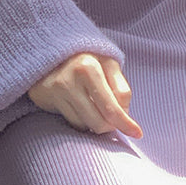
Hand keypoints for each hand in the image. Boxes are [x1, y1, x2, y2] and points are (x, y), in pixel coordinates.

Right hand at [27, 52, 141, 138]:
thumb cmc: (87, 59)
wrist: (53, 51)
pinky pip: (73, 123)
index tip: (137, 133)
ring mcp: (58, 91)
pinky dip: (83, 121)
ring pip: (87, 125)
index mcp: (90, 68)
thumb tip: (125, 115)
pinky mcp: (48, 99)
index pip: (113, 106)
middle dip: (111, 126)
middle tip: (115, 122)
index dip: (126, 122)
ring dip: (97, 124)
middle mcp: (72, 80)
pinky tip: (84, 109)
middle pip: (101, 121)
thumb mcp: (108, 64)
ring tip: (97, 109)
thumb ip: (120, 88)